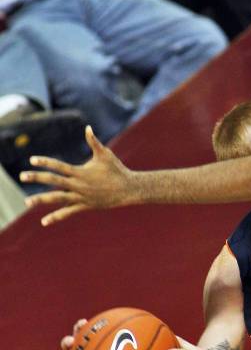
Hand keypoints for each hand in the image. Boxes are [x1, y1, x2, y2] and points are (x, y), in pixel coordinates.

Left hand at [20, 126, 135, 226]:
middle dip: (37, 178)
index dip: (46, 162)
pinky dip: (56, 217)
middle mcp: (79, 185)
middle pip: (54, 181)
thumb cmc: (117, 169)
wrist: (128, 189)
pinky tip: (44, 221)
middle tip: (22, 176)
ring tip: (27, 202)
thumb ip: (94, 142)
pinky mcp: (84, 206)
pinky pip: (68, 212)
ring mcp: (81, 197)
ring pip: (58, 199)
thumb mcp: (105, 154)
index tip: (32, 160)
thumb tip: (87, 127)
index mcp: (81, 172)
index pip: (60, 166)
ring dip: (41, 200)